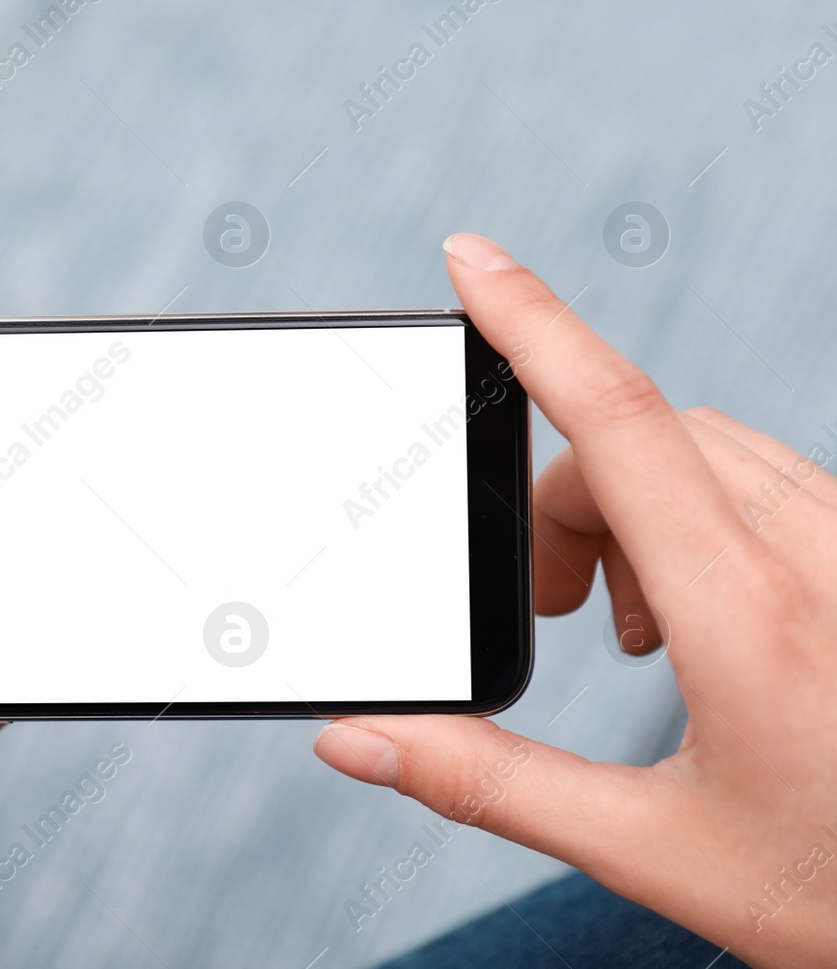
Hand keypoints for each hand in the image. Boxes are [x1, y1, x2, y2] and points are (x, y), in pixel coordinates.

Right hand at [313, 234, 836, 967]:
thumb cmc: (835, 888)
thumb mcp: (651, 849)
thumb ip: (490, 784)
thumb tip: (359, 737)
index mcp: (746, 612)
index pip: (616, 419)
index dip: (531, 324)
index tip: (470, 260)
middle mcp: (814, 552)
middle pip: (641, 434)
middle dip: (564, 493)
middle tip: (556, 610)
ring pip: (706, 446)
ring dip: (632, 501)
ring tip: (639, 628)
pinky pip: (767, 473)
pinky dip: (701, 507)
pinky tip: (710, 609)